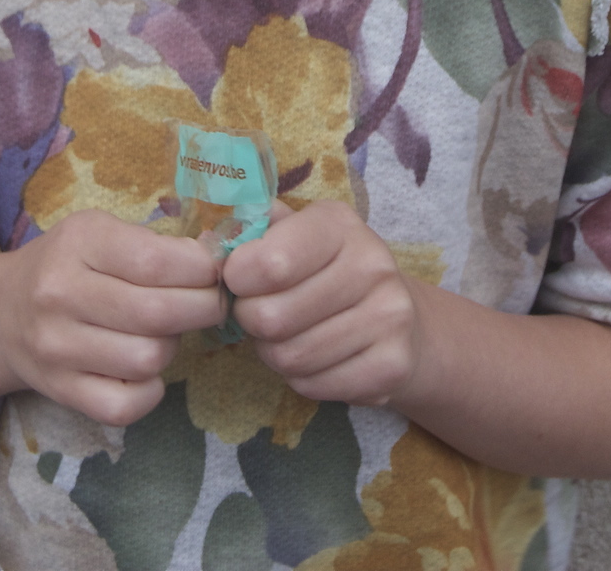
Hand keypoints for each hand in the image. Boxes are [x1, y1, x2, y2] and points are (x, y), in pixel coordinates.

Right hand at [0, 210, 226, 425]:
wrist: (1, 313)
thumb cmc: (69, 266)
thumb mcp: (102, 233)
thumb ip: (157, 244)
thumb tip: (219, 258)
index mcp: (79, 243)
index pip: (158, 261)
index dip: (203, 270)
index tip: (214, 273)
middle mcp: (60, 294)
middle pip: (159, 313)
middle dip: (203, 309)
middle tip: (209, 304)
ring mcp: (56, 348)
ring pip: (148, 359)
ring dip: (171, 347)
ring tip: (162, 332)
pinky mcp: (60, 390)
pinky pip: (124, 406)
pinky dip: (149, 392)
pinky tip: (145, 371)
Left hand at [222, 200, 422, 408]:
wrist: (398, 316)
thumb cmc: (327, 271)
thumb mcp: (297, 234)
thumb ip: (256, 231)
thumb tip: (211, 243)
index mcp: (340, 225)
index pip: (269, 262)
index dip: (238, 279)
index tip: (240, 280)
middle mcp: (372, 266)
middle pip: (271, 318)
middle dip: (252, 322)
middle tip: (262, 315)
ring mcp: (389, 318)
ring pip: (290, 357)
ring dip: (275, 353)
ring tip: (290, 335)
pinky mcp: (392, 366)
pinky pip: (314, 385)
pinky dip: (301, 378)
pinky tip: (316, 357)